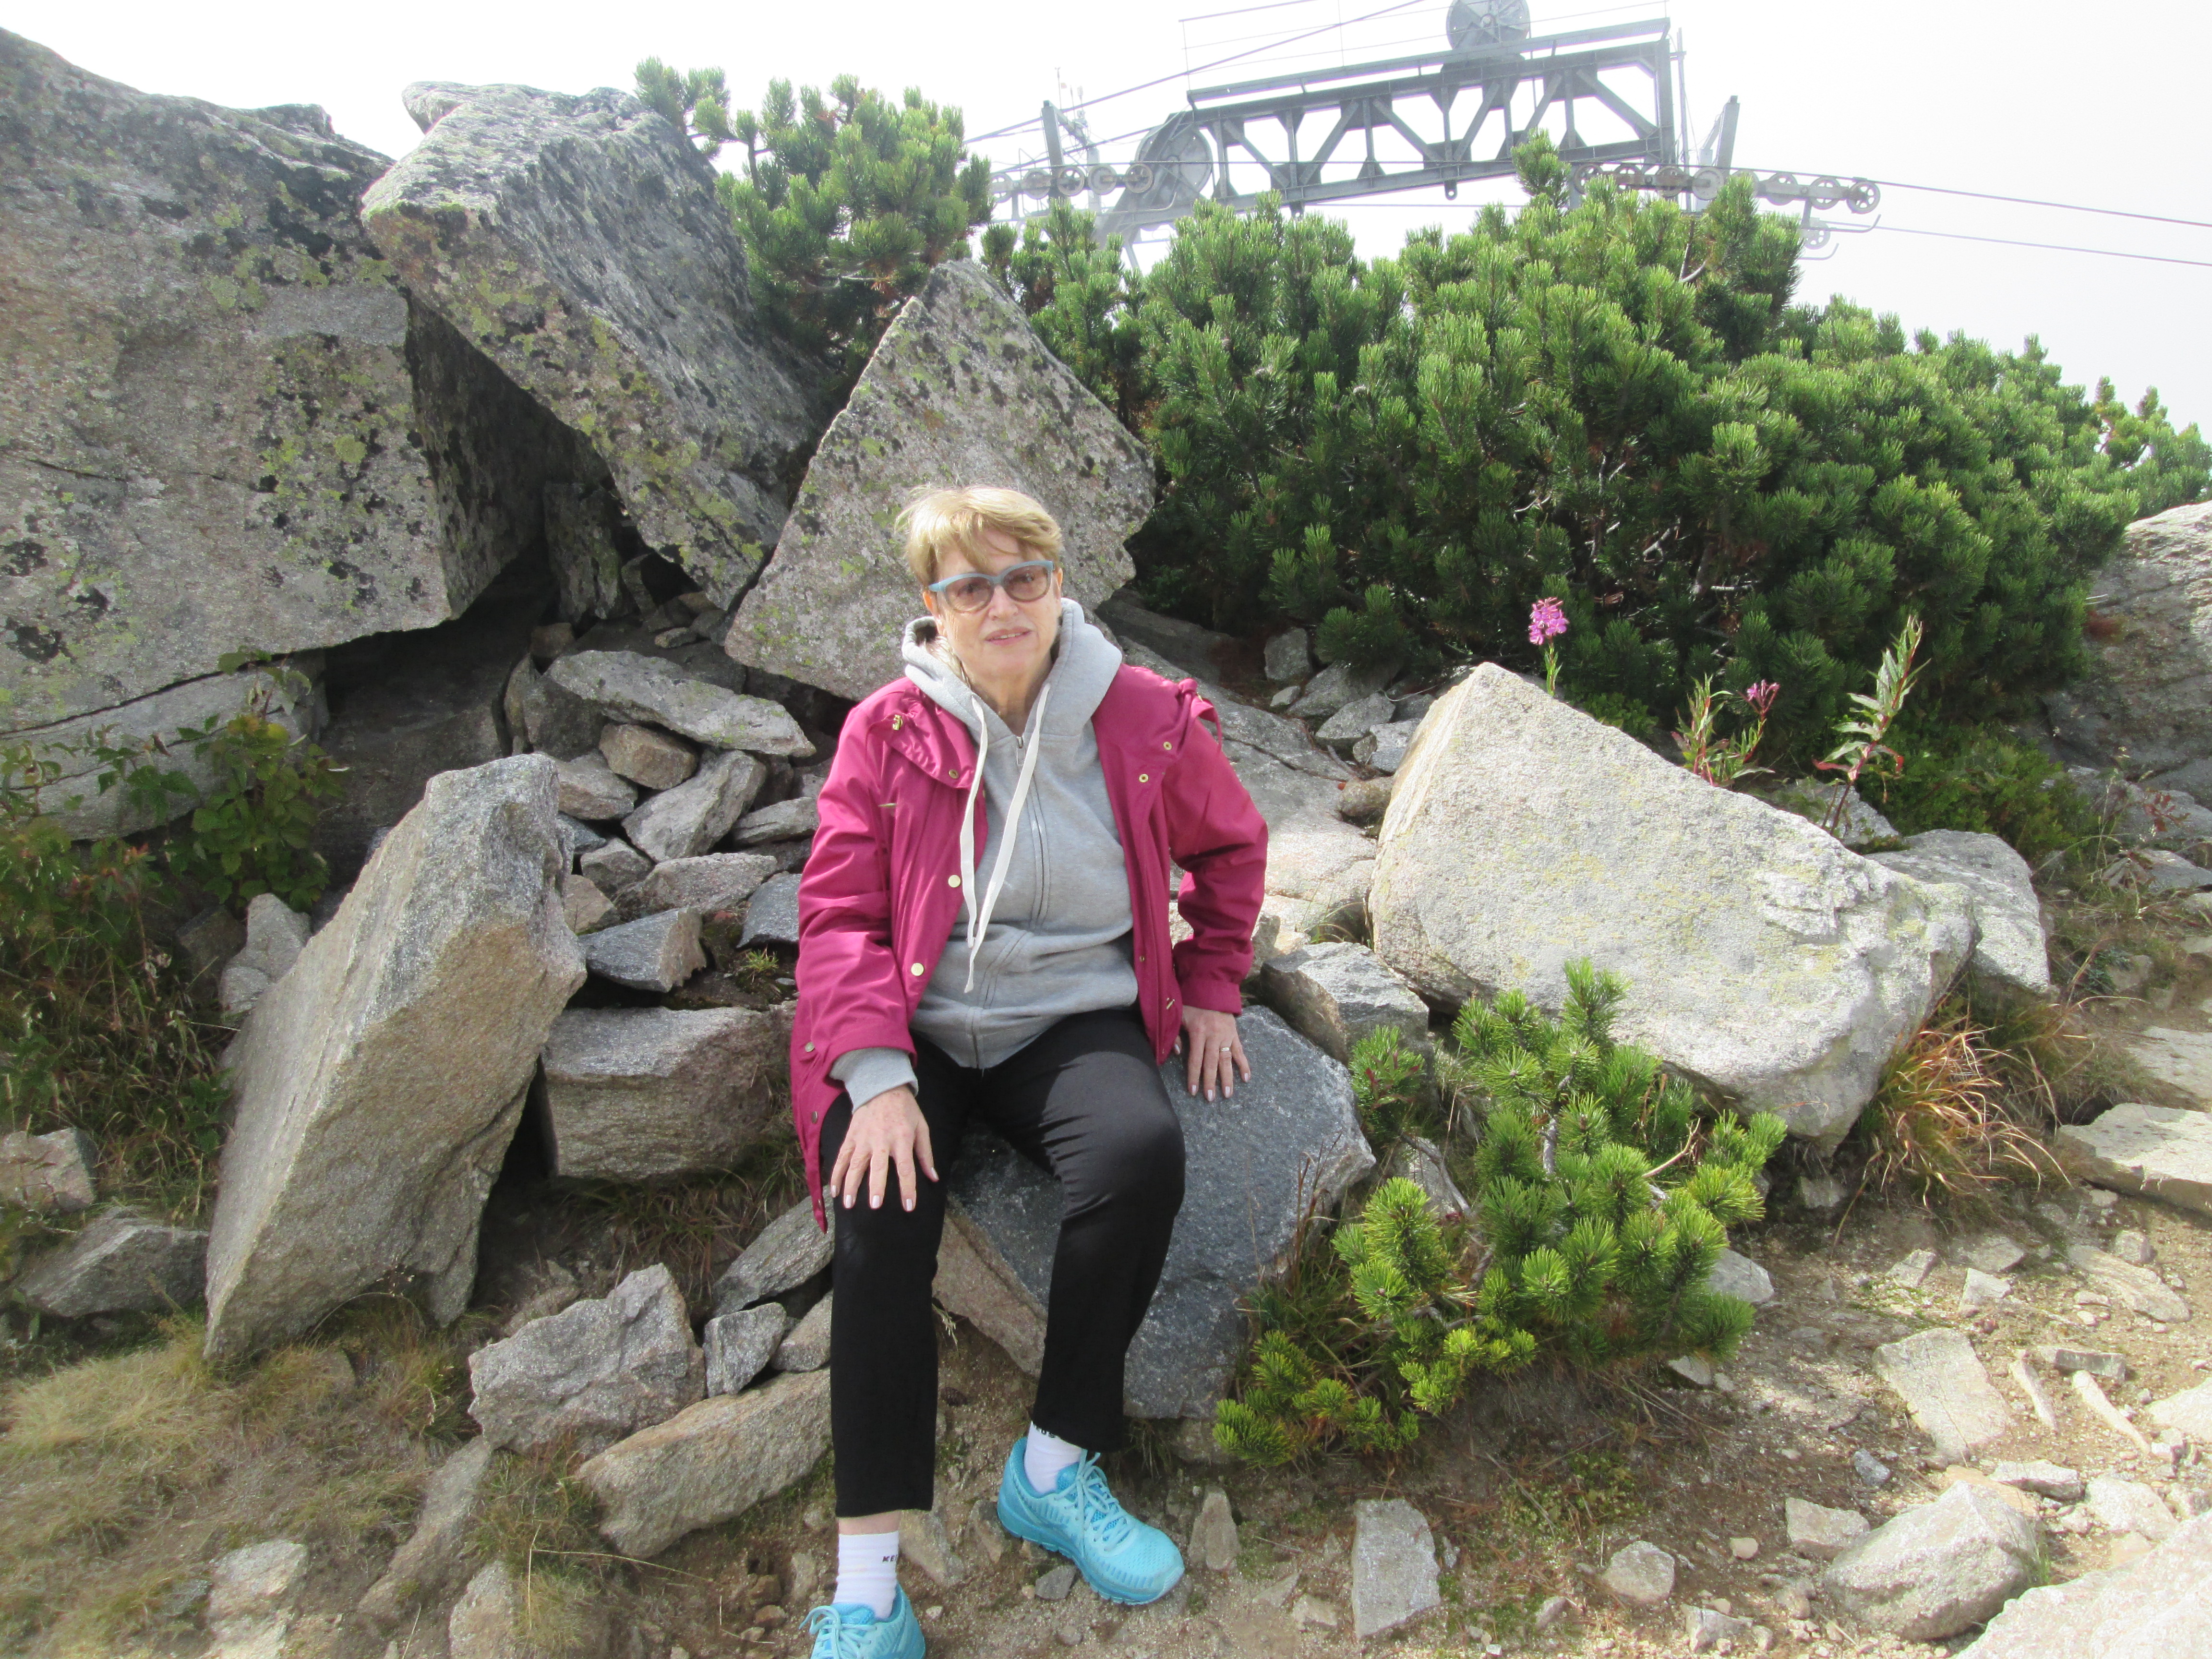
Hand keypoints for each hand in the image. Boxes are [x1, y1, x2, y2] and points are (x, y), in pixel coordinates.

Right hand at [828, 1086, 936, 1211]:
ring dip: (851, 1185)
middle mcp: (881, 1140)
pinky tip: (834, 1190)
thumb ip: (926, 1154)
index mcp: (902, 1138)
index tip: (908, 1206)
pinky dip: (836, 1174)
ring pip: (855, 1164)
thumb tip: (933, 1178)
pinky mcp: (850, 1136)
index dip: (907, 1188)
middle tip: (874, 1206)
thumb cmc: (905, 1110)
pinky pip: (841, 1157)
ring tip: (848, 1204)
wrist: (882, 1086)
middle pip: (878, 1167)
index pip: (906, 1168)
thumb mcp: (922, 1127)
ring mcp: (863, 1138)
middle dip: (876, 1187)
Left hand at [1178, 1005, 1249, 1101]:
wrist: (1212, 988)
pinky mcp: (1235, 1034)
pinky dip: (1243, 1064)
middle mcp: (1213, 1036)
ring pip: (1226, 1060)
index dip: (1194, 1076)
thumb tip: (1176, 1054)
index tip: (1193, 1092)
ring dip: (1227, 1078)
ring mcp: (1226, 1035)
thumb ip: (1176, 1035)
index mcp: (1198, 1032)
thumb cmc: (1192, 1004)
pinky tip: (1246, 1078)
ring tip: (1228, 1094)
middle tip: (1211, 1098)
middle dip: (1211, 1082)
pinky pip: (1240, 1051)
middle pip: (1211, 1063)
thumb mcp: (1179, 1016)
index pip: (1195, 1059)